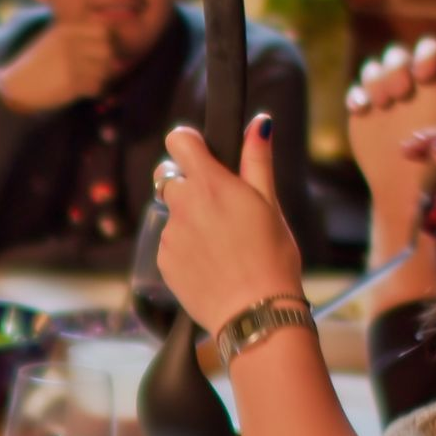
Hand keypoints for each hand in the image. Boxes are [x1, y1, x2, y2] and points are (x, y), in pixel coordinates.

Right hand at [0, 22, 119, 113]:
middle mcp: (70, 43)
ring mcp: (70, 63)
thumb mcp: (55, 41)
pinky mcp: (71, 83)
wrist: (18, 86)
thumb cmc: (39, 64)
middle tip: (98, 70)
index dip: (105, 42)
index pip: (102, 30)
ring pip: (104, 69)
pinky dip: (93, 91)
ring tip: (89, 80)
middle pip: (106, 50)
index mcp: (67, 30)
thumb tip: (110, 43)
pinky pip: (96, 86)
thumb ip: (79, 37)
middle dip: (106, 62)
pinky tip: (84, 90)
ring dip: (100, 77)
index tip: (98, 53)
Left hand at [155, 115, 301, 332]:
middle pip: (169, 178)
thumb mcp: (270, 204)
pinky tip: (210, 263)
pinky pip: (169, 243)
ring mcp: (170, 235)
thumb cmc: (271, 257)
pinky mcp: (163, 261)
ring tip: (219, 243)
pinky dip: (184, 247)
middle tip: (216, 206)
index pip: (178, 141)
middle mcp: (183, 205)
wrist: (254, 313)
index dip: (188, 143)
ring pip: (171, 213)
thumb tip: (259, 122)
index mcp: (210, 184)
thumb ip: (257, 160)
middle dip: (187, 184)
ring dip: (188, 219)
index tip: (200, 152)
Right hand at [346, 38, 435, 210]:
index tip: (424, 74)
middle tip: (400, 94)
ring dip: (376, 80)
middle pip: (398, 56)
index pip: (432, 52)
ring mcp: (387, 96)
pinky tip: (362, 110)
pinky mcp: (366, 111)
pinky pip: (356, 93)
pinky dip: (357, 97)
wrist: (410, 192)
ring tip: (382, 104)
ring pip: (374, 70)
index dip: (426, 56)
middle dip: (396, 69)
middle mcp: (412, 84)